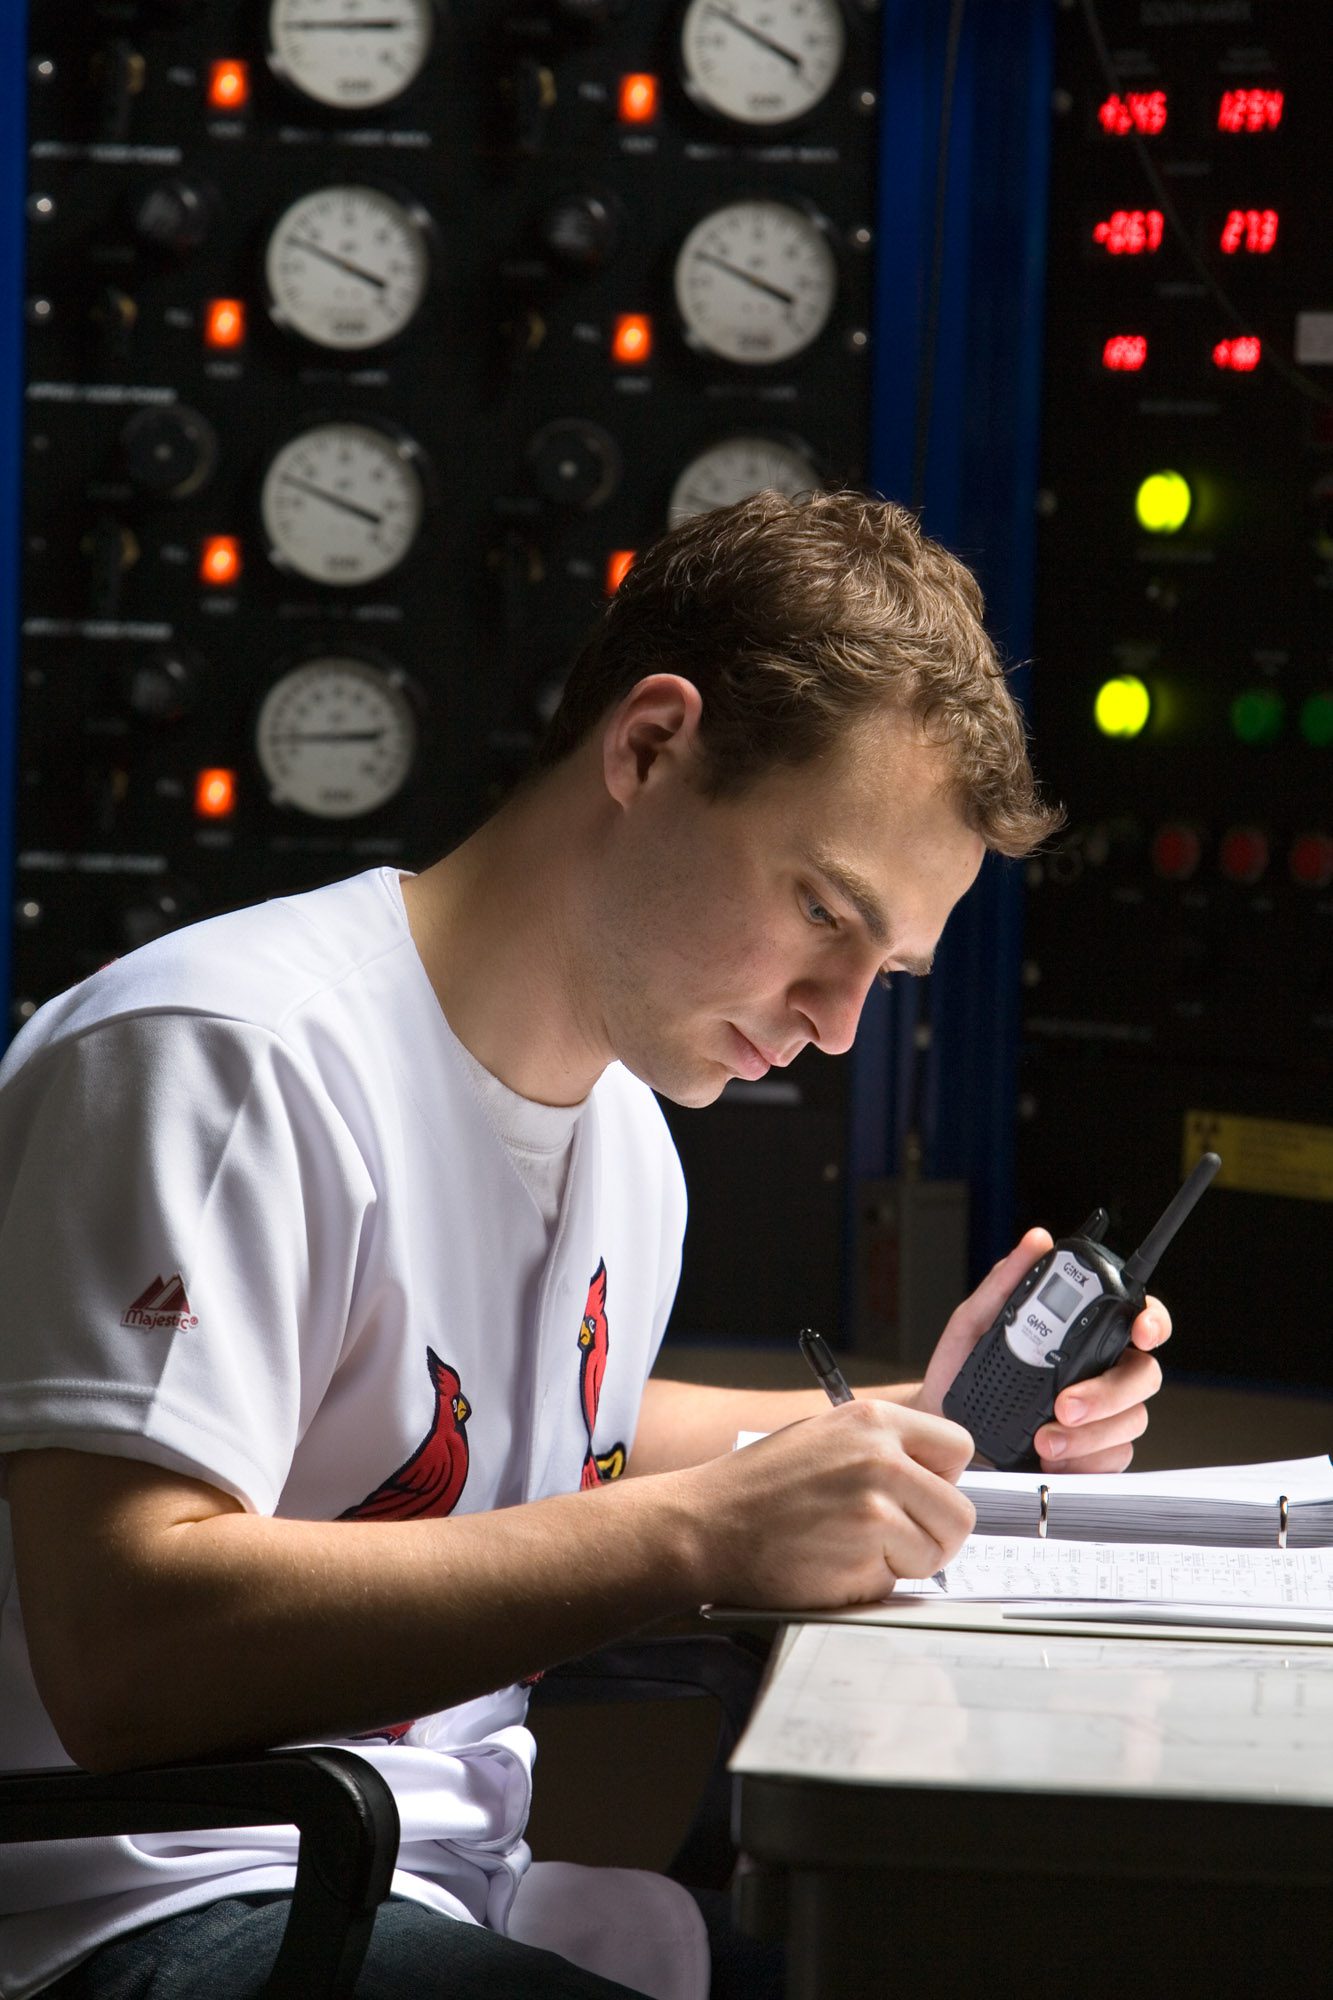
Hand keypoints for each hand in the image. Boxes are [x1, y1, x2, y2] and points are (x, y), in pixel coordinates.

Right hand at [682, 1400, 975, 1609]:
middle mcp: (881, 1460)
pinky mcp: (863, 1559)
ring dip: (902, 1562)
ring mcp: (874, 1511)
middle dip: (934, 1534)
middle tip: (893, 1538)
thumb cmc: (759, 1486)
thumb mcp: (824, 1436)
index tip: (923, 1494)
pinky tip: (832, 1565)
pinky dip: (870, 1584)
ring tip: (851, 1547)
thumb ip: (883, 1448)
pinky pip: (896, 1584)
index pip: (959, 1446)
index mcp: (874, 1421)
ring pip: (935, 1554)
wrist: (704, 1526)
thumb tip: (936, 1475)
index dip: (945, 1479)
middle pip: (959, 1512)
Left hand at [914, 1228, 1171, 1474]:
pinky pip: (1112, 1458)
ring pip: (1131, 1420)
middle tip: (1065, 1404)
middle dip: (1110, 1392)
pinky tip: (1051, 1454)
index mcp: (1083, 1332)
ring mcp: (1102, 1414)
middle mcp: (1101, 1370)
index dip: (1152, 1321)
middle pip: (1144, 1375)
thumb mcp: (975, 1321)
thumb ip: (1006, 1281)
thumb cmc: (962, 1371)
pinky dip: (1082, 1458)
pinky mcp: (1093, 1453)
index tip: (1140, 1330)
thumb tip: (1036, 1240)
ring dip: (1090, 1432)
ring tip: (1044, 1437)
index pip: (1137, 1317)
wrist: (943, 1427)